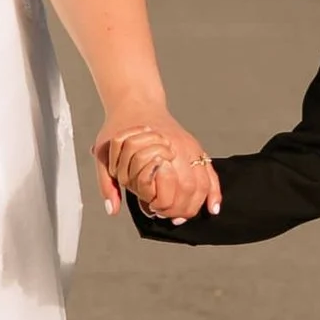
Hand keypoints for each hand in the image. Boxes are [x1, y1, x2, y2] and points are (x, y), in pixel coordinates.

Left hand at [94, 111, 220, 222]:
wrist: (135, 102)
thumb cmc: (120, 128)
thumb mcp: (105, 154)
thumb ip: (107, 184)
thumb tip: (112, 210)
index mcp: (155, 149)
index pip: (166, 187)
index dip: (161, 204)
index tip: (153, 209)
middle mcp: (177, 148)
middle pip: (188, 188)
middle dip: (180, 208)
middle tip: (170, 217)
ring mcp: (190, 147)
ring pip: (202, 183)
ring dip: (195, 204)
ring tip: (184, 215)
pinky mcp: (196, 148)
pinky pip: (211, 173)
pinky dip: (214, 192)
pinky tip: (212, 208)